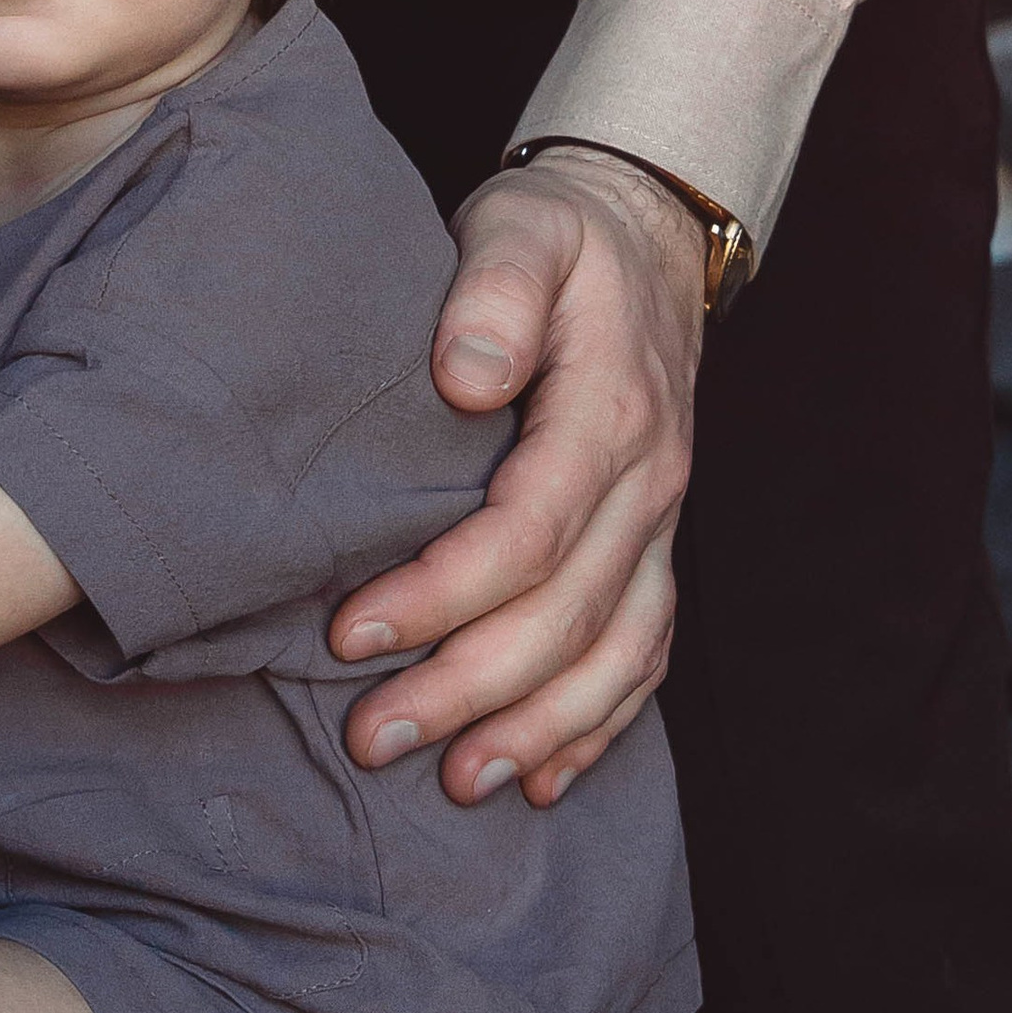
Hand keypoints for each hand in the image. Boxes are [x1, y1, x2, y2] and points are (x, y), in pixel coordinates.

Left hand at [331, 152, 706, 805]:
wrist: (644, 239)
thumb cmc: (560, 240)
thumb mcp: (521, 230)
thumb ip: (493, 291)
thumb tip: (464, 374)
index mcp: (610, 414)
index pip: (529, 531)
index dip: (441, 595)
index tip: (351, 635)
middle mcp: (650, 484)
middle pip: (567, 615)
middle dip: (471, 689)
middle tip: (373, 739)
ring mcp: (660, 526)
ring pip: (616, 655)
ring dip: (538, 729)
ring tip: (455, 782)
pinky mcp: (654, 550)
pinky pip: (644, 656)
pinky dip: (598, 725)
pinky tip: (541, 778)